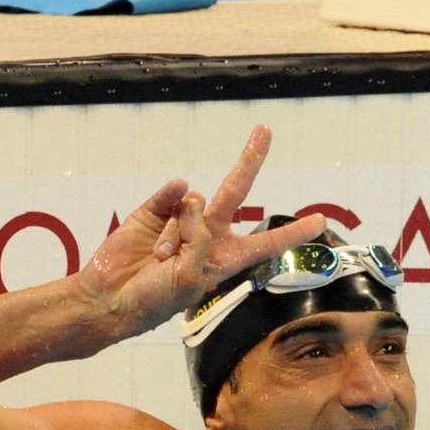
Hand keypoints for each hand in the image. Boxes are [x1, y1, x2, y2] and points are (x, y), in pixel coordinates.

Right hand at [76, 125, 326, 334]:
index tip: (320, 221)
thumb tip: (192, 195)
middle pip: (236, 192)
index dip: (293, 233)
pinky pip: (171, 193)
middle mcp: (206, 236)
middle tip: (265, 130)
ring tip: (160, 258)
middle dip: (250, 160)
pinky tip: (167, 212)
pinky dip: (171, 196)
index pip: (266, 244)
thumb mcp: (190, 279)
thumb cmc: (154, 299)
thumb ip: (200, 240)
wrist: (110, 299)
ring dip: (179, 231)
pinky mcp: (153, 210)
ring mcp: (180, 221)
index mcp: (224, 260)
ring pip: (195, 203)